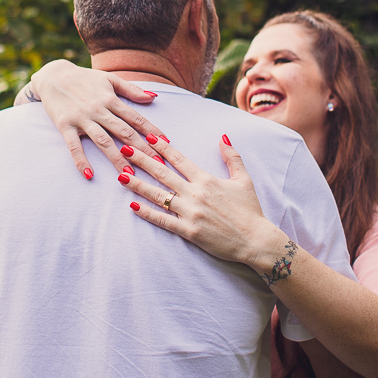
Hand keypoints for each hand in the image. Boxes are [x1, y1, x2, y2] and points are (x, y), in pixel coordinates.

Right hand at [29, 60, 164, 178]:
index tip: (166, 146)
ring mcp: (82, 119)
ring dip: (117, 159)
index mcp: (111, 99)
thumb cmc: (84, 78)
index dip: (152, 132)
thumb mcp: (109, 79)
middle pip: (124, 132)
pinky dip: (81, 161)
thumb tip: (154, 97)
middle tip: (156, 166)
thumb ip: (131, 89)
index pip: (136, 118)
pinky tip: (89, 175)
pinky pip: (74, 146)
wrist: (53, 75)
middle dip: (142, 150)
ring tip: (130, 175)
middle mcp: (98, 110)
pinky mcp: (65, 126)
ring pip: (103, 141)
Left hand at [118, 134, 286, 269]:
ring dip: (138, 185)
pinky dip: (147, 213)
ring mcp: (191, 213)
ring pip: (159, 196)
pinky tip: (133, 206)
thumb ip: (232, 157)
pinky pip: (164, 220)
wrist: (256, 240)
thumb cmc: (250, 210)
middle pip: (163, 174)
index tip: (149, 137)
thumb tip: (223, 136)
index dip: (163, 147)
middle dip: (142, 160)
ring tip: (121, 175)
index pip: (180, 159)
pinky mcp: (189, 231)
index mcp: (207, 180)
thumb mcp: (244, 180)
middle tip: (124, 149)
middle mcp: (196, 194)